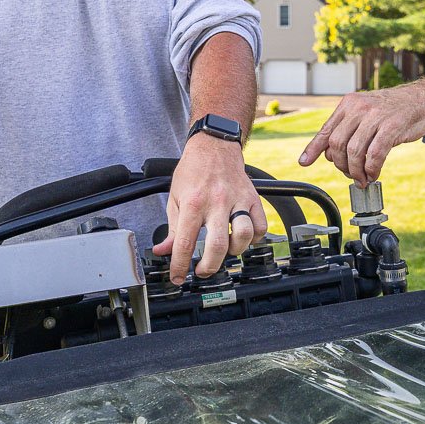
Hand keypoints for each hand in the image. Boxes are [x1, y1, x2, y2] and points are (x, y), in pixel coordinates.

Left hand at [153, 133, 266, 281]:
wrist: (214, 146)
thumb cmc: (193, 171)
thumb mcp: (174, 197)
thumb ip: (171, 228)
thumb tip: (163, 251)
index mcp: (193, 203)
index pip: (184, 242)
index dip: (179, 265)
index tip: (177, 277)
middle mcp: (216, 202)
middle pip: (217, 245)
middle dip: (209, 267)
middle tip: (202, 271)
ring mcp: (238, 200)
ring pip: (243, 235)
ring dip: (234, 251)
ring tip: (224, 250)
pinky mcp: (253, 198)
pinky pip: (261, 226)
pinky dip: (254, 238)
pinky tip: (242, 237)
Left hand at [298, 85, 424, 185]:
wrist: (422, 100)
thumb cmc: (392, 110)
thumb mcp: (365, 113)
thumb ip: (346, 129)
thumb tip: (325, 153)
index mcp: (348, 104)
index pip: (326, 130)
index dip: (313, 148)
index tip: (304, 162)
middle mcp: (359, 108)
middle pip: (337, 145)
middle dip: (342, 166)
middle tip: (351, 175)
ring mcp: (375, 116)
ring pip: (355, 152)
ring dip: (357, 171)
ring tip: (363, 178)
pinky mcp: (392, 126)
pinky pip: (375, 155)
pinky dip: (372, 169)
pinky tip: (374, 173)